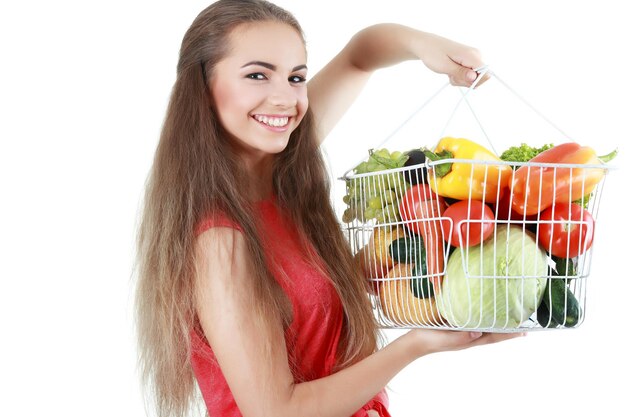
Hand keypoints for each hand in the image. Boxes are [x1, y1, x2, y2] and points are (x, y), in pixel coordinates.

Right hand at [406, 328, 524, 355]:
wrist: (415, 343)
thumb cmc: (428, 339)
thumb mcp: (444, 338)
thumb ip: (460, 336)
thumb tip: (478, 333)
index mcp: (469, 340)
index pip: (493, 336)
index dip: (509, 334)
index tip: (524, 331)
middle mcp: (469, 337)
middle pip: (493, 333)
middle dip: (508, 330)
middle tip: (524, 325)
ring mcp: (463, 334)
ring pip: (485, 329)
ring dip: (498, 325)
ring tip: (509, 319)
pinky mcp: (456, 328)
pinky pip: (474, 323)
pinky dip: (483, 320)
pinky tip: (484, 314)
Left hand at [416, 32, 488, 86]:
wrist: (426, 44)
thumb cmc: (432, 53)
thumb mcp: (444, 66)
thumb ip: (460, 73)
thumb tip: (474, 78)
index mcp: (472, 55)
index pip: (486, 75)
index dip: (474, 82)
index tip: (460, 79)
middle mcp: (475, 55)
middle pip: (478, 79)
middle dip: (464, 82)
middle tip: (451, 75)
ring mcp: (472, 58)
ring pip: (472, 78)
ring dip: (459, 79)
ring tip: (449, 71)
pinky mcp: (468, 60)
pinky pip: (468, 74)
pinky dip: (458, 76)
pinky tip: (450, 71)